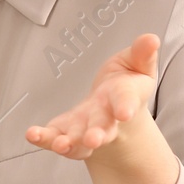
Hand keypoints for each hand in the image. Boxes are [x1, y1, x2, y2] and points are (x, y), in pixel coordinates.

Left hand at [26, 33, 160, 160]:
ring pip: (78, 141)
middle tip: (93, 140)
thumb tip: (151, 38)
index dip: (125, 107)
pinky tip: (32, 134)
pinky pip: (54, 137)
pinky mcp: (66, 131)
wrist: (115, 110)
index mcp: (124, 100)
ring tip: (60, 145)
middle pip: (102, 129)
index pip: (126, 102)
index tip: (124, 113)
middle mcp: (105, 119)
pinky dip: (44, 138)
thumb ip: (143, 54)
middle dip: (97, 135)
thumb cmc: (126, 85)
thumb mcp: (138, 65)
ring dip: (69, 143)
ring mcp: (84, 129)